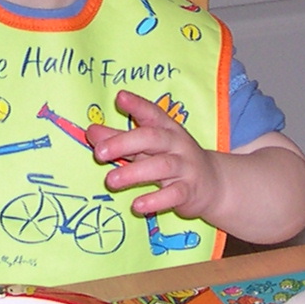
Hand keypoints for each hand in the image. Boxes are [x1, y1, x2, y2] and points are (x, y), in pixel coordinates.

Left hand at [90, 90, 222, 219]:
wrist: (213, 184)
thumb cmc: (173, 160)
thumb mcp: (148, 147)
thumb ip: (120, 139)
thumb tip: (91, 131)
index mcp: (166, 129)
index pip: (152, 113)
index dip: (137, 105)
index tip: (119, 98)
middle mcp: (177, 144)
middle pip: (152, 138)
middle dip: (124, 143)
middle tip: (99, 152)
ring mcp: (185, 167)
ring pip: (161, 166)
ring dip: (134, 173)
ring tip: (111, 181)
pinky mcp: (189, 190)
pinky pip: (173, 194)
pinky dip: (155, 200)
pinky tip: (137, 205)